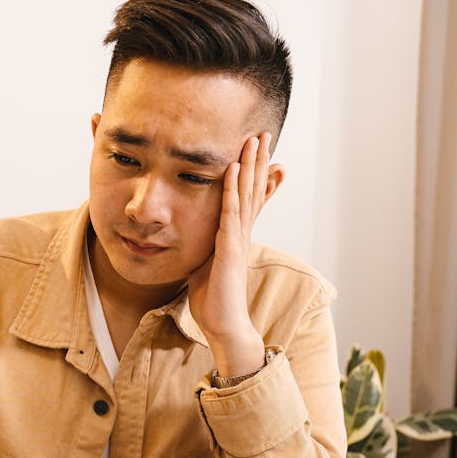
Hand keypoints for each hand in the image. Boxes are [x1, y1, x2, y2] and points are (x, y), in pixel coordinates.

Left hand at [187, 134, 276, 376]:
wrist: (224, 325)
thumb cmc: (213, 300)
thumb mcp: (204, 265)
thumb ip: (203, 248)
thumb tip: (192, 239)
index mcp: (235, 236)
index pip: (247, 198)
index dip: (253, 174)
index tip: (257, 151)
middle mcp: (241, 233)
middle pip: (253, 189)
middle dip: (258, 160)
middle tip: (264, 133)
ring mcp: (238, 239)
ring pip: (247, 194)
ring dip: (251, 165)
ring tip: (255, 139)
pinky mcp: (230, 248)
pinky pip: (232, 212)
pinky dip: (233, 189)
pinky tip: (234, 168)